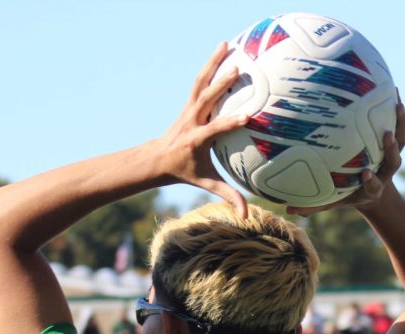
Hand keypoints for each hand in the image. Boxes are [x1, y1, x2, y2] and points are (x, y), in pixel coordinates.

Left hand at [153, 42, 249, 215]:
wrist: (158, 158)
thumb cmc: (186, 171)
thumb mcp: (206, 183)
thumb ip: (227, 196)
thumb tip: (246, 216)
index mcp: (197, 140)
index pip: (215, 130)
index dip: (229, 124)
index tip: (246, 116)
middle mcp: (192, 120)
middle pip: (207, 98)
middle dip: (221, 84)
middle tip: (238, 68)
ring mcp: (190, 108)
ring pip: (201, 81)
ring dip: (213, 62)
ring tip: (227, 45)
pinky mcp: (190, 101)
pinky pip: (200, 80)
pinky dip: (210, 65)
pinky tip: (222, 50)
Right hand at [286, 96, 404, 216]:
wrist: (376, 193)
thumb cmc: (350, 194)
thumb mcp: (334, 201)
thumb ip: (314, 205)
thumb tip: (289, 209)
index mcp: (372, 186)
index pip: (374, 184)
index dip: (372, 180)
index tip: (365, 174)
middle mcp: (385, 171)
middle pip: (394, 160)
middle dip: (391, 149)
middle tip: (386, 135)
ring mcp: (391, 155)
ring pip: (401, 139)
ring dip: (401, 123)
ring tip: (397, 103)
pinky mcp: (395, 143)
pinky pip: (398, 125)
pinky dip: (396, 109)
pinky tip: (391, 88)